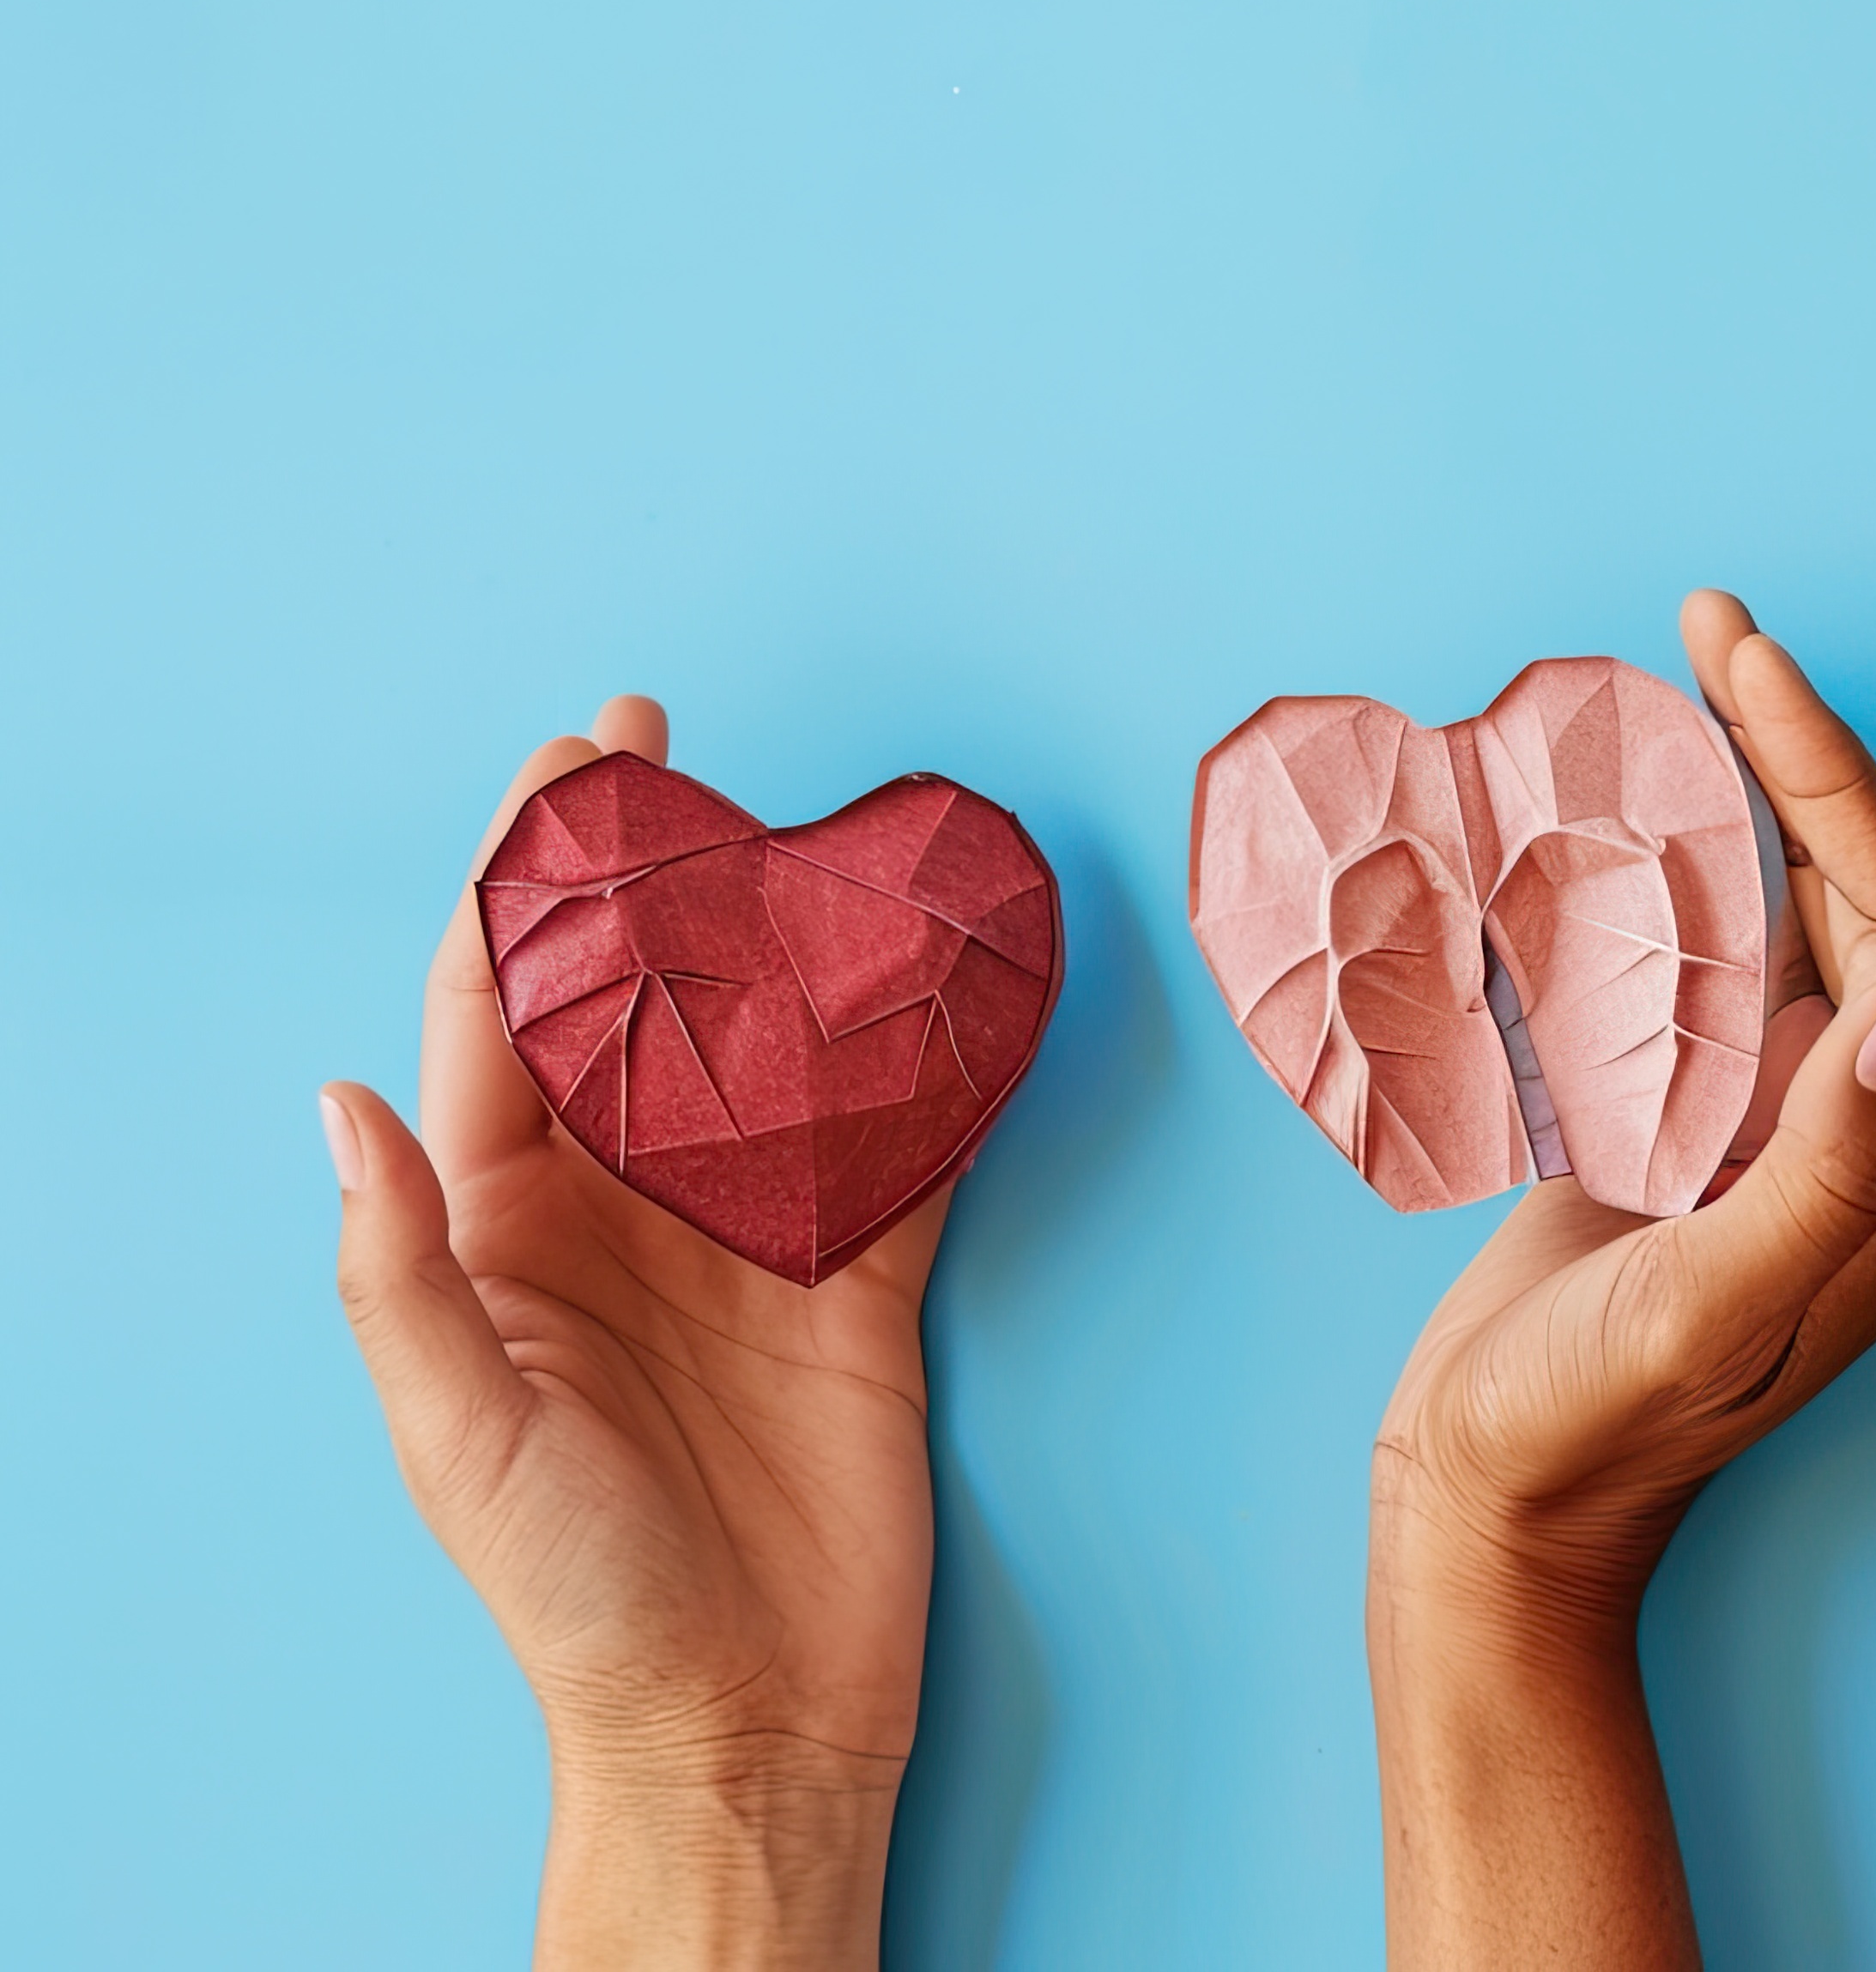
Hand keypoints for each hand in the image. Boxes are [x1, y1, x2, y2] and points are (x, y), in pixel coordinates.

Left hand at [325, 698, 942, 1969]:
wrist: (743, 1714)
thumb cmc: (574, 1594)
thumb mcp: (452, 1436)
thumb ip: (399, 1268)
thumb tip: (344, 1100)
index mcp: (502, 1228)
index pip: (501, 1020)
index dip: (523, 890)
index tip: (565, 776)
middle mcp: (620, 1211)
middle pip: (632, 1001)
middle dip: (643, 872)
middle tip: (667, 748)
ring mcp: (746, 1239)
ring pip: (764, 1048)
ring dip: (780, 938)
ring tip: (802, 826)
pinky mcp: (862, 1283)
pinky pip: (899, 1146)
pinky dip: (926, 1064)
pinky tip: (944, 981)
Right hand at [1368, 589, 1875, 1969]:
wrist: (1500, 1507)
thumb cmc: (1593, 1428)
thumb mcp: (1711, 1302)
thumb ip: (1826, 1164)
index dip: (1840, 784)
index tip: (1753, 665)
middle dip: (1808, 752)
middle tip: (1718, 626)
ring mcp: (1799, 1121)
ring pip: (1810, 910)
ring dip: (1761, 786)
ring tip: (1697, 669)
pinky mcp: (1718, 1120)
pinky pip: (1737, 955)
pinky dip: (1704, 858)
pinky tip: (1657, 784)